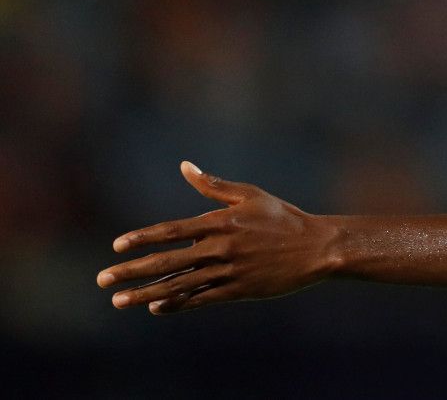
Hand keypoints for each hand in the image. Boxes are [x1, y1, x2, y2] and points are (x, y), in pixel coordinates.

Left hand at [98, 162, 338, 314]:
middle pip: (167, 261)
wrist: (316, 248)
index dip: (143, 239)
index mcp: (221, 222)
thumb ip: (214, 186)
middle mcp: (220, 248)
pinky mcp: (239, 290)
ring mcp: (229, 271)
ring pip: (179, 284)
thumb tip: (185, 166)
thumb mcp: (251, 195)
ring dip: (146, 293)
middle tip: (102, 279)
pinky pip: (202, 299)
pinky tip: (156, 308)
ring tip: (119, 301)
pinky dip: (178, 303)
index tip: (118, 246)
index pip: (172, 231)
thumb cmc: (283, 217)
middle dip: (132, 270)